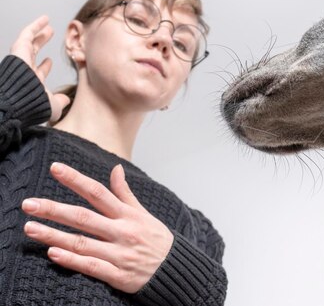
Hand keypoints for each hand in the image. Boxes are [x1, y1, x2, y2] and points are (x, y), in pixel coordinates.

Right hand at [10, 15, 69, 121]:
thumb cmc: (35, 105)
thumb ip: (59, 102)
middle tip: (49, 35)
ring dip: (38, 33)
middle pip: (32, 53)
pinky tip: (45, 19)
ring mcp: (21, 60)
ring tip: (48, 25)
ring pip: (29, 43)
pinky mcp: (19, 50)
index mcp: (32, 83)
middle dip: (40, 44)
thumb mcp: (53, 106)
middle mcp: (25, 71)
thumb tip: (66, 100)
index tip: (50, 61)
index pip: (37, 73)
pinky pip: (27, 34)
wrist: (22, 100)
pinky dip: (35, 26)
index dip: (44, 67)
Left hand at [21, 162, 173, 293]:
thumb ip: (125, 193)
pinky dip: (72, 260)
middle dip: (54, 209)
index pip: (98, 192)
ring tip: (30, 228)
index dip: (76, 179)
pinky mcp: (118, 274)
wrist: (175, 269)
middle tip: (29, 204)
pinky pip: (91, 267)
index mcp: (128, 215)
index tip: (55, 168)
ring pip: (82, 243)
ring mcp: (119, 254)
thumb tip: (116, 168)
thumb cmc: (156, 239)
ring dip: (54, 235)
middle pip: (84, 217)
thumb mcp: (144, 213)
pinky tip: (53, 253)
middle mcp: (122, 232)